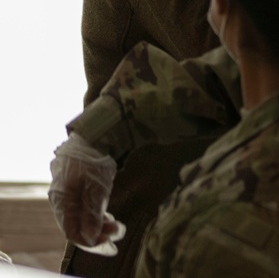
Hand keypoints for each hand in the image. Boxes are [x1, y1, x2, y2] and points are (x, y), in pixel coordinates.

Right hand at [48, 133, 126, 254]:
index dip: (89, 241)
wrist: (97, 133)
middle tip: (117, 239)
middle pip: (77, 227)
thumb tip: (90, 238)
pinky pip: (88, 209)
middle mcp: (64, 200)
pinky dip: (99, 216)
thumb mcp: (95, 187)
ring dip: (101, 226)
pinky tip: (110, 220)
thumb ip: (92, 213)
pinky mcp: (82, 189)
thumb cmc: (94, 159)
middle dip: (97, 235)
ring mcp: (72, 194)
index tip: (108, 243)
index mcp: (62, 201)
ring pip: (84, 218)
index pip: (71, 232)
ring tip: (118, 228)